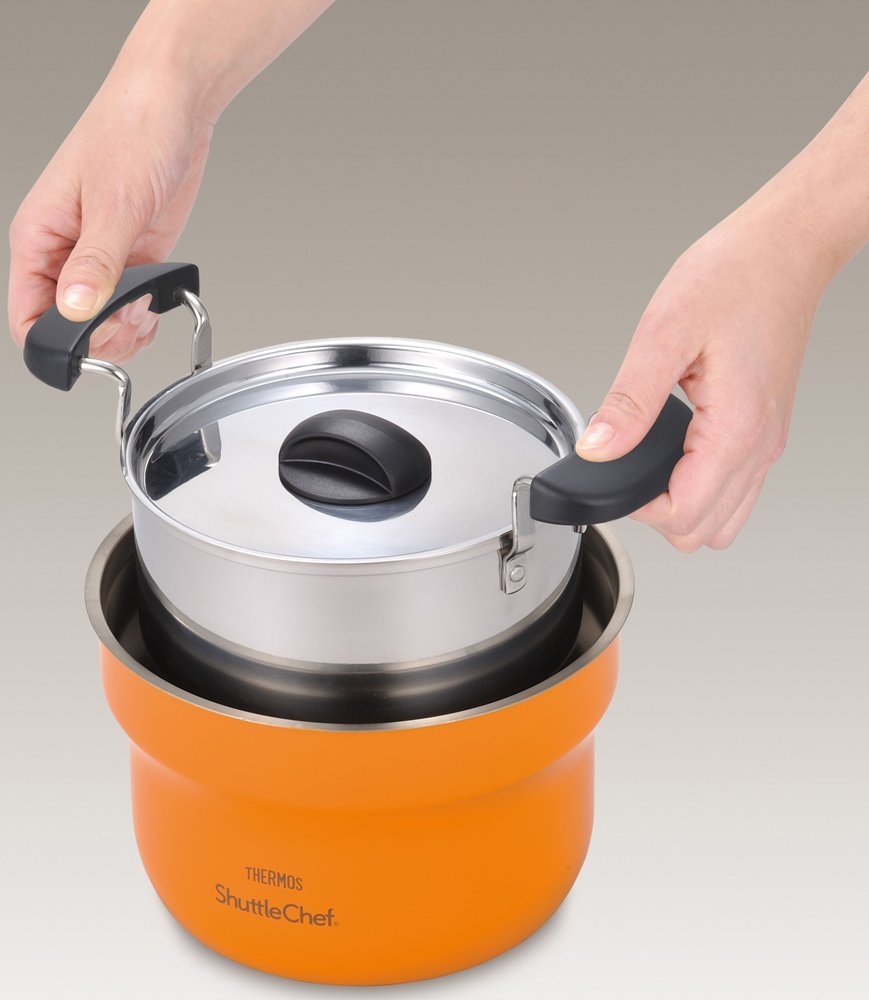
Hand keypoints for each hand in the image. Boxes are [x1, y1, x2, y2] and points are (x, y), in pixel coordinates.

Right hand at [8, 74, 212, 361]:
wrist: (176, 105)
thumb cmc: (132, 130)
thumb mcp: (114, 202)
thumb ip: (96, 263)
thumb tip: (75, 309)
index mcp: (39, 235)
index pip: (26, 311)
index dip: (54, 339)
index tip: (90, 341)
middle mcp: (65, 251)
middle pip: (66, 324)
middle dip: (99, 336)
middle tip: (128, 320)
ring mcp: (101, 257)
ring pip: (100, 321)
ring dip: (125, 330)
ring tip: (144, 309)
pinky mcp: (134, 257)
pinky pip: (130, 306)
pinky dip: (143, 317)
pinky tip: (156, 306)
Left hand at [575, 204, 822, 550]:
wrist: (784, 248)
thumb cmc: (735, 277)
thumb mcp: (664, 333)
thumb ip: (628, 402)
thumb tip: (597, 449)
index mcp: (737, 428)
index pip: (684, 515)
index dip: (638, 506)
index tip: (615, 471)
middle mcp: (760, 445)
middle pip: (705, 532)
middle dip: (658, 514)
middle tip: (628, 466)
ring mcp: (767, 441)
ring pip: (724, 519)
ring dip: (682, 505)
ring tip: (651, 460)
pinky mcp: (765, 430)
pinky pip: (735, 488)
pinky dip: (701, 486)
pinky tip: (676, 449)